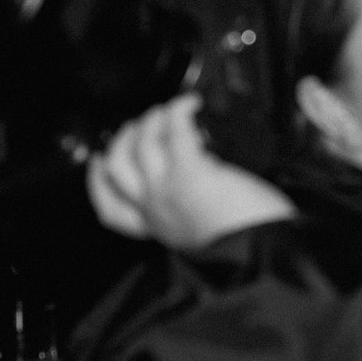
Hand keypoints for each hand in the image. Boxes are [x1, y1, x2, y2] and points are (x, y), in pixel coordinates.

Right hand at [86, 95, 295, 250]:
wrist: (263, 255)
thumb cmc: (247, 243)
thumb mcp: (205, 229)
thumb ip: (189, 207)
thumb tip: (198, 171)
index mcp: (158, 228)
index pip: (111, 210)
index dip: (98, 182)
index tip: (98, 161)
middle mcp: (155, 210)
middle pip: (116, 168)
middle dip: (123, 139)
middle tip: (142, 123)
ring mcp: (167, 191)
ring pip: (140, 145)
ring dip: (153, 120)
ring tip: (170, 110)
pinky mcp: (189, 174)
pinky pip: (174, 133)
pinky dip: (179, 112)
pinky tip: (190, 104)